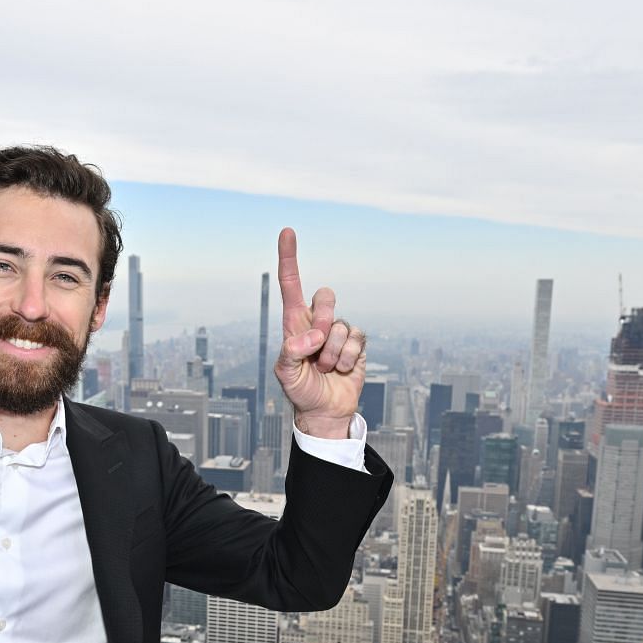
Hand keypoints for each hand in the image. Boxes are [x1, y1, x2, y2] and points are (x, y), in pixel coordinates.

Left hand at [272, 227, 365, 438]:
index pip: (291, 284)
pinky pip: (357, 339)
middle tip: (316, 348)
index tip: (287, 232)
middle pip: (326, 296)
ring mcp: (338, 331)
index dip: (289, 258)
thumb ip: (291, 352)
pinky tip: (342, 369)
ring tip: (325, 368)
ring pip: (341, 325)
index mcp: (295, 322)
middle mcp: (318, 321)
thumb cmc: (300, 390)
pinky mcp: (357, 343)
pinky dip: (348, 359)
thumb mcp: (285, 373)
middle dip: (323, 321)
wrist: (325, 411)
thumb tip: (312, 336)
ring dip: (333, 353)